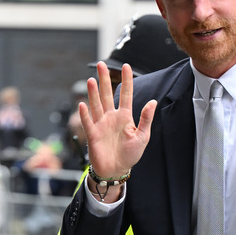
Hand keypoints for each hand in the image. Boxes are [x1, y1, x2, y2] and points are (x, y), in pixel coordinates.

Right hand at [80, 62, 155, 182]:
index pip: (125, 94)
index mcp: (125, 116)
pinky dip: (85, 114)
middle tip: (101, 64)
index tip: (127, 66)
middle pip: (106, 94)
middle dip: (104, 79)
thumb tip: (153, 102)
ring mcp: (101, 125)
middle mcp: (111, 117)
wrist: (116, 170)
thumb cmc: (130, 154)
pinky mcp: (93, 135)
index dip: (126, 80)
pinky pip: (88, 122)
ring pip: (96, 105)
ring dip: (94, 93)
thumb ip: (146, 119)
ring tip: (92, 79)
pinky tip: (83, 104)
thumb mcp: (143, 136)